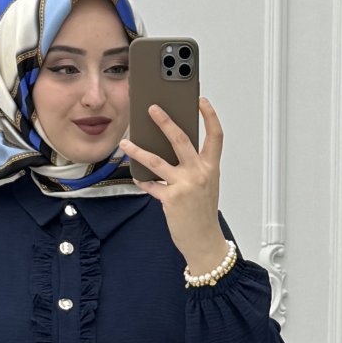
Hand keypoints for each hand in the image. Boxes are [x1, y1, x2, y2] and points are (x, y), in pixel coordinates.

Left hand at [119, 97, 227, 271]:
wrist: (203, 241)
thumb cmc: (202, 213)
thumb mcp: (205, 185)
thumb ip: (193, 167)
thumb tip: (171, 150)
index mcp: (211, 167)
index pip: (215, 136)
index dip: (210, 116)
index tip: (201, 101)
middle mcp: (199, 173)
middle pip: (181, 139)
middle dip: (165, 121)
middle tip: (152, 108)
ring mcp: (185, 185)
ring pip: (157, 161)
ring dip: (138, 150)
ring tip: (125, 143)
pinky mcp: (171, 199)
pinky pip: (151, 184)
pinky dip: (142, 180)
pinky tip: (136, 175)